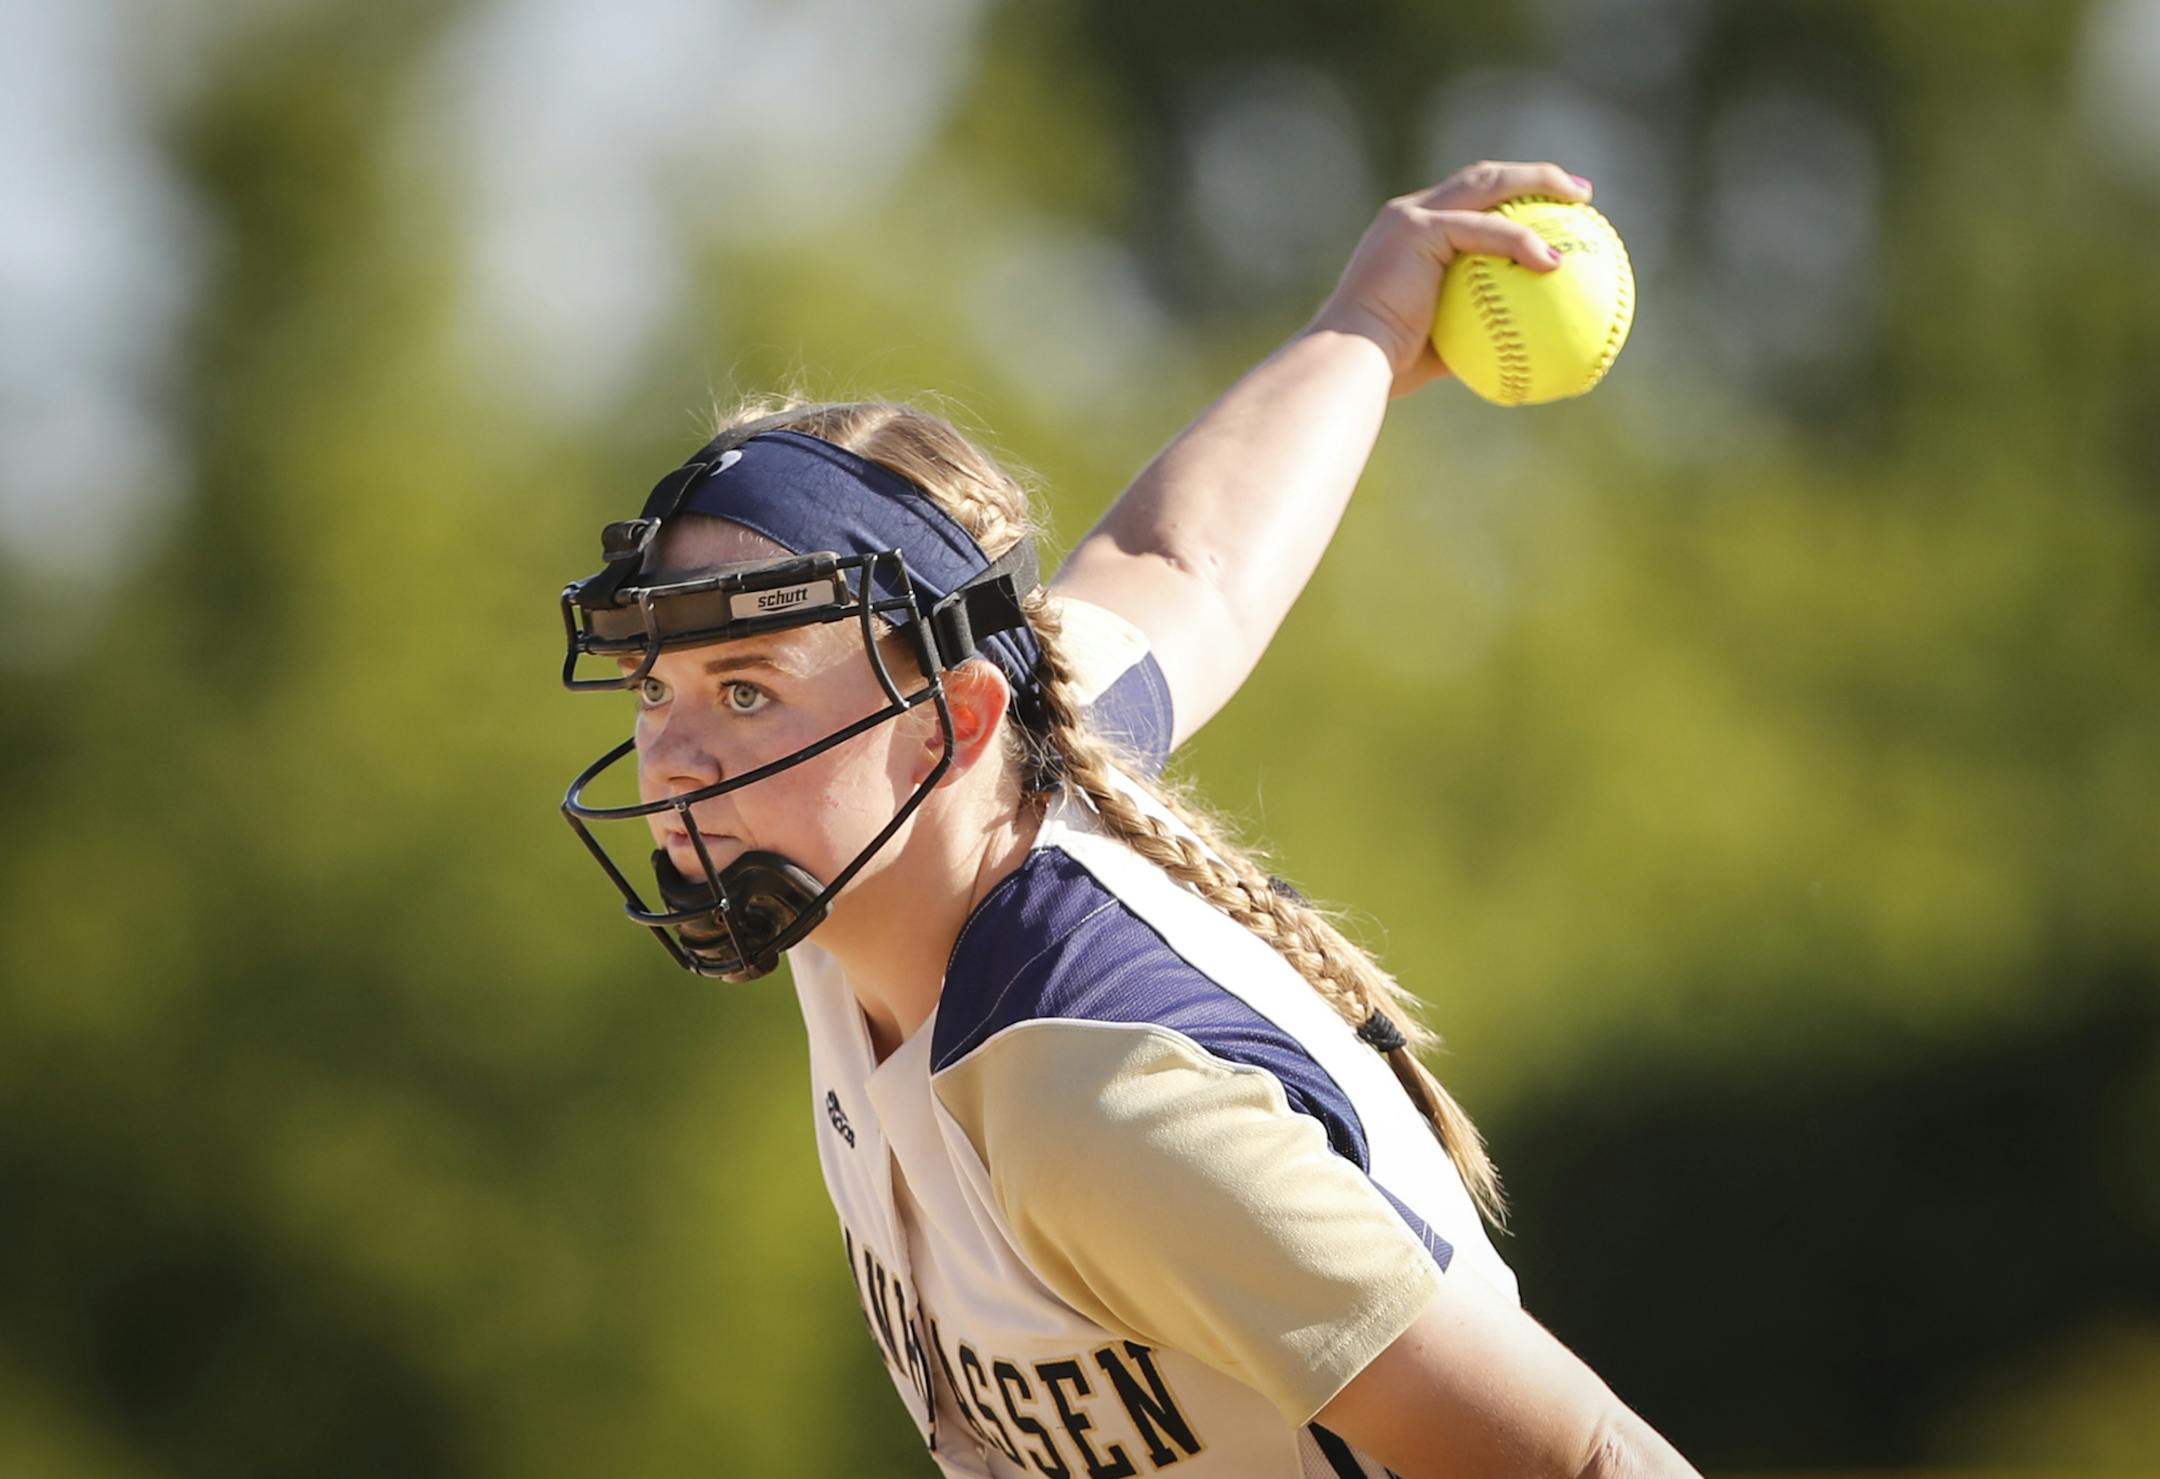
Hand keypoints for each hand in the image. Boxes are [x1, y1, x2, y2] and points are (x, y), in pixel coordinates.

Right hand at [1306, 161, 1594, 398]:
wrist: (1351, 359)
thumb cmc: (1388, 367)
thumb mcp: (1441, 347)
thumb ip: (1476, 333)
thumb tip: (1522, 350)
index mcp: (1411, 235)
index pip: (1468, 201)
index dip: (1513, 197)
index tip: (1556, 210)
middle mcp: (1409, 214)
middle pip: (1483, 177)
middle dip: (1534, 176)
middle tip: (1579, 195)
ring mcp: (1413, 217)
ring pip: (1488, 183)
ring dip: (1539, 183)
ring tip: (1582, 202)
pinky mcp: (1419, 229)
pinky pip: (1486, 230)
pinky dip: (1523, 242)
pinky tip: (1556, 261)